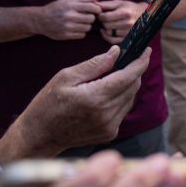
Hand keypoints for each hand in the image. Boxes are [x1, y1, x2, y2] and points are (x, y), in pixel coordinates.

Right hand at [0, 45, 149, 160]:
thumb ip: (94, 65)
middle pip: (133, 86)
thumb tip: (117, 52)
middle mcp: (106, 114)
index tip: (146, 50)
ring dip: (126, 86)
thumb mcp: (65, 77)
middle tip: (126, 60)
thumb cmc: (47, 104)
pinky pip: (123, 110)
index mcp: (95, 98)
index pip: (128, 76)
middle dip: (133, 71)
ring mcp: (109, 126)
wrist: (39, 136)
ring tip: (110, 79)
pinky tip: (104, 96)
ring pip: (130, 98)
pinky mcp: (110, 134)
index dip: (140, 62)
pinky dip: (119, 100)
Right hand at [36, 0, 101, 40]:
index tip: (95, 11)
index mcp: (70, 6)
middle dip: (91, 18)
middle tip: (86, 17)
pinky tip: (75, 28)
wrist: (40, 20)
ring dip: (86, 26)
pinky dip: (81, 32)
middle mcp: (69, 16)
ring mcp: (67, 27)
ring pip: (87, 28)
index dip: (97, 9)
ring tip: (80, 23)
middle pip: (91, 19)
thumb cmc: (56, 8)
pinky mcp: (65, 35)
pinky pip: (82, 35)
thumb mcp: (68, 1)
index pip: (92, 8)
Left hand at [97, 0, 147, 44]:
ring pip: (109, 33)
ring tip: (107, 24)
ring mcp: (129, 32)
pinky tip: (107, 31)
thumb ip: (106, 4)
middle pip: (106, 26)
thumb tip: (94, 4)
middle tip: (104, 19)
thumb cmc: (130, 8)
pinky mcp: (128, 38)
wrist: (146, 15)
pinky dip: (107, 37)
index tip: (101, 14)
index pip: (105, 17)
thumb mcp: (120, 3)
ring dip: (105, 29)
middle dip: (103, 22)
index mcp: (125, 13)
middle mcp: (128, 23)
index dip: (100, 15)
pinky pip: (113, 40)